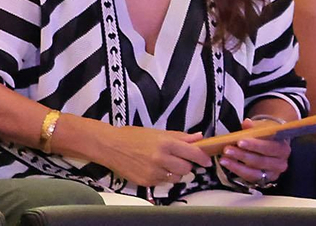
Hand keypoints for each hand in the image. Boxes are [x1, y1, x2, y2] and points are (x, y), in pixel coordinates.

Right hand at [96, 124, 210, 187]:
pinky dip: (161, 176)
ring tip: (162, 163)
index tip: (206, 160)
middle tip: (177, 159)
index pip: (193, 153)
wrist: (109, 146)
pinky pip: (163, 182)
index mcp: (165, 143)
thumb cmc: (130, 137)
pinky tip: (151, 168)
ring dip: (174, 172)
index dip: (202, 157)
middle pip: (187, 168)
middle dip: (185, 164)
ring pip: (177, 177)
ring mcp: (154, 171)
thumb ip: (178, 136)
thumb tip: (198, 137)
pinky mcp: (148, 181)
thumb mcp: (155, 132)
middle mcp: (161, 158)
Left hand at [218, 118, 291, 187]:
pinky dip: (237, 170)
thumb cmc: (266, 136)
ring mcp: (272, 173)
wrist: (271, 144)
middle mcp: (280, 163)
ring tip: (224, 159)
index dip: (254, 145)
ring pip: (254, 172)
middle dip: (242, 155)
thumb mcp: (262, 128)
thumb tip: (247, 123)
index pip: (269, 147)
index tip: (240, 141)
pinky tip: (228, 164)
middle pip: (261, 161)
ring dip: (237, 165)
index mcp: (282, 148)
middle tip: (228, 149)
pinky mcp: (263, 180)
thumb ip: (254, 126)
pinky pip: (249, 178)